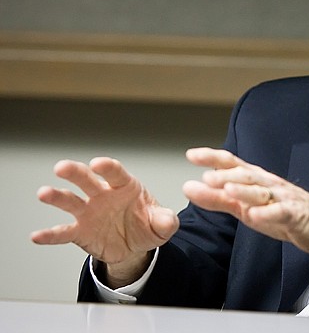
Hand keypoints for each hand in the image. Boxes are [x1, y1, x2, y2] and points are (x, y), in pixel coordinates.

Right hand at [31, 158, 178, 282]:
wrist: (135, 246)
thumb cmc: (147, 224)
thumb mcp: (162, 223)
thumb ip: (166, 220)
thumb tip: (169, 221)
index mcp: (125, 186)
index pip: (115, 173)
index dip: (107, 167)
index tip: (98, 163)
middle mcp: (103, 195)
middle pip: (87, 180)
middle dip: (75, 172)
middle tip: (62, 167)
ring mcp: (89, 212)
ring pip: (71, 201)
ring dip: (57, 197)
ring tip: (44, 193)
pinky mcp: (80, 231)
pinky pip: (63, 232)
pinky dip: (50, 234)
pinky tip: (37, 235)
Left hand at [184, 148, 308, 260]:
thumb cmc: (283, 213)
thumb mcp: (246, 207)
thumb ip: (218, 199)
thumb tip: (190, 187)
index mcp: (256, 180)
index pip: (232, 164)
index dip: (213, 158)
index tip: (192, 155)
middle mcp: (269, 184)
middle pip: (246, 176)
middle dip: (226, 175)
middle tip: (206, 177)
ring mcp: (284, 198)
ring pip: (262, 192)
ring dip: (245, 191)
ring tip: (227, 190)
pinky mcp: (296, 215)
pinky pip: (282, 212)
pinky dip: (268, 214)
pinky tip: (255, 215)